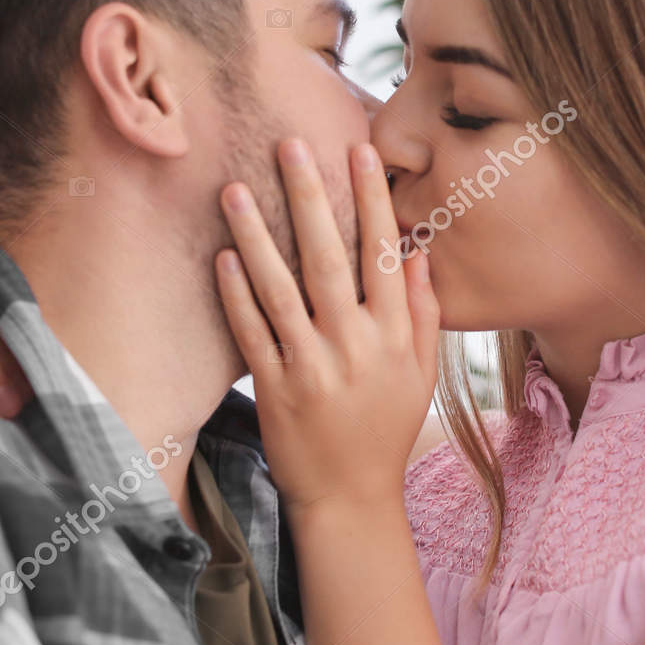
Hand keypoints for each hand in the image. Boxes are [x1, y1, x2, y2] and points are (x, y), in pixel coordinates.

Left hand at [214, 139, 438, 518]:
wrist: (351, 499)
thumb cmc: (385, 428)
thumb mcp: (421, 372)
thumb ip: (422, 310)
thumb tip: (417, 250)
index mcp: (394, 336)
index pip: (382, 254)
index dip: (371, 201)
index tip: (359, 152)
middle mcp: (355, 347)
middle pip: (330, 259)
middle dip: (309, 198)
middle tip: (289, 144)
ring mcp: (312, 368)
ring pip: (282, 291)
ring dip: (257, 237)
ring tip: (235, 189)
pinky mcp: (274, 391)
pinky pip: (252, 334)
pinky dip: (237, 295)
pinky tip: (222, 257)